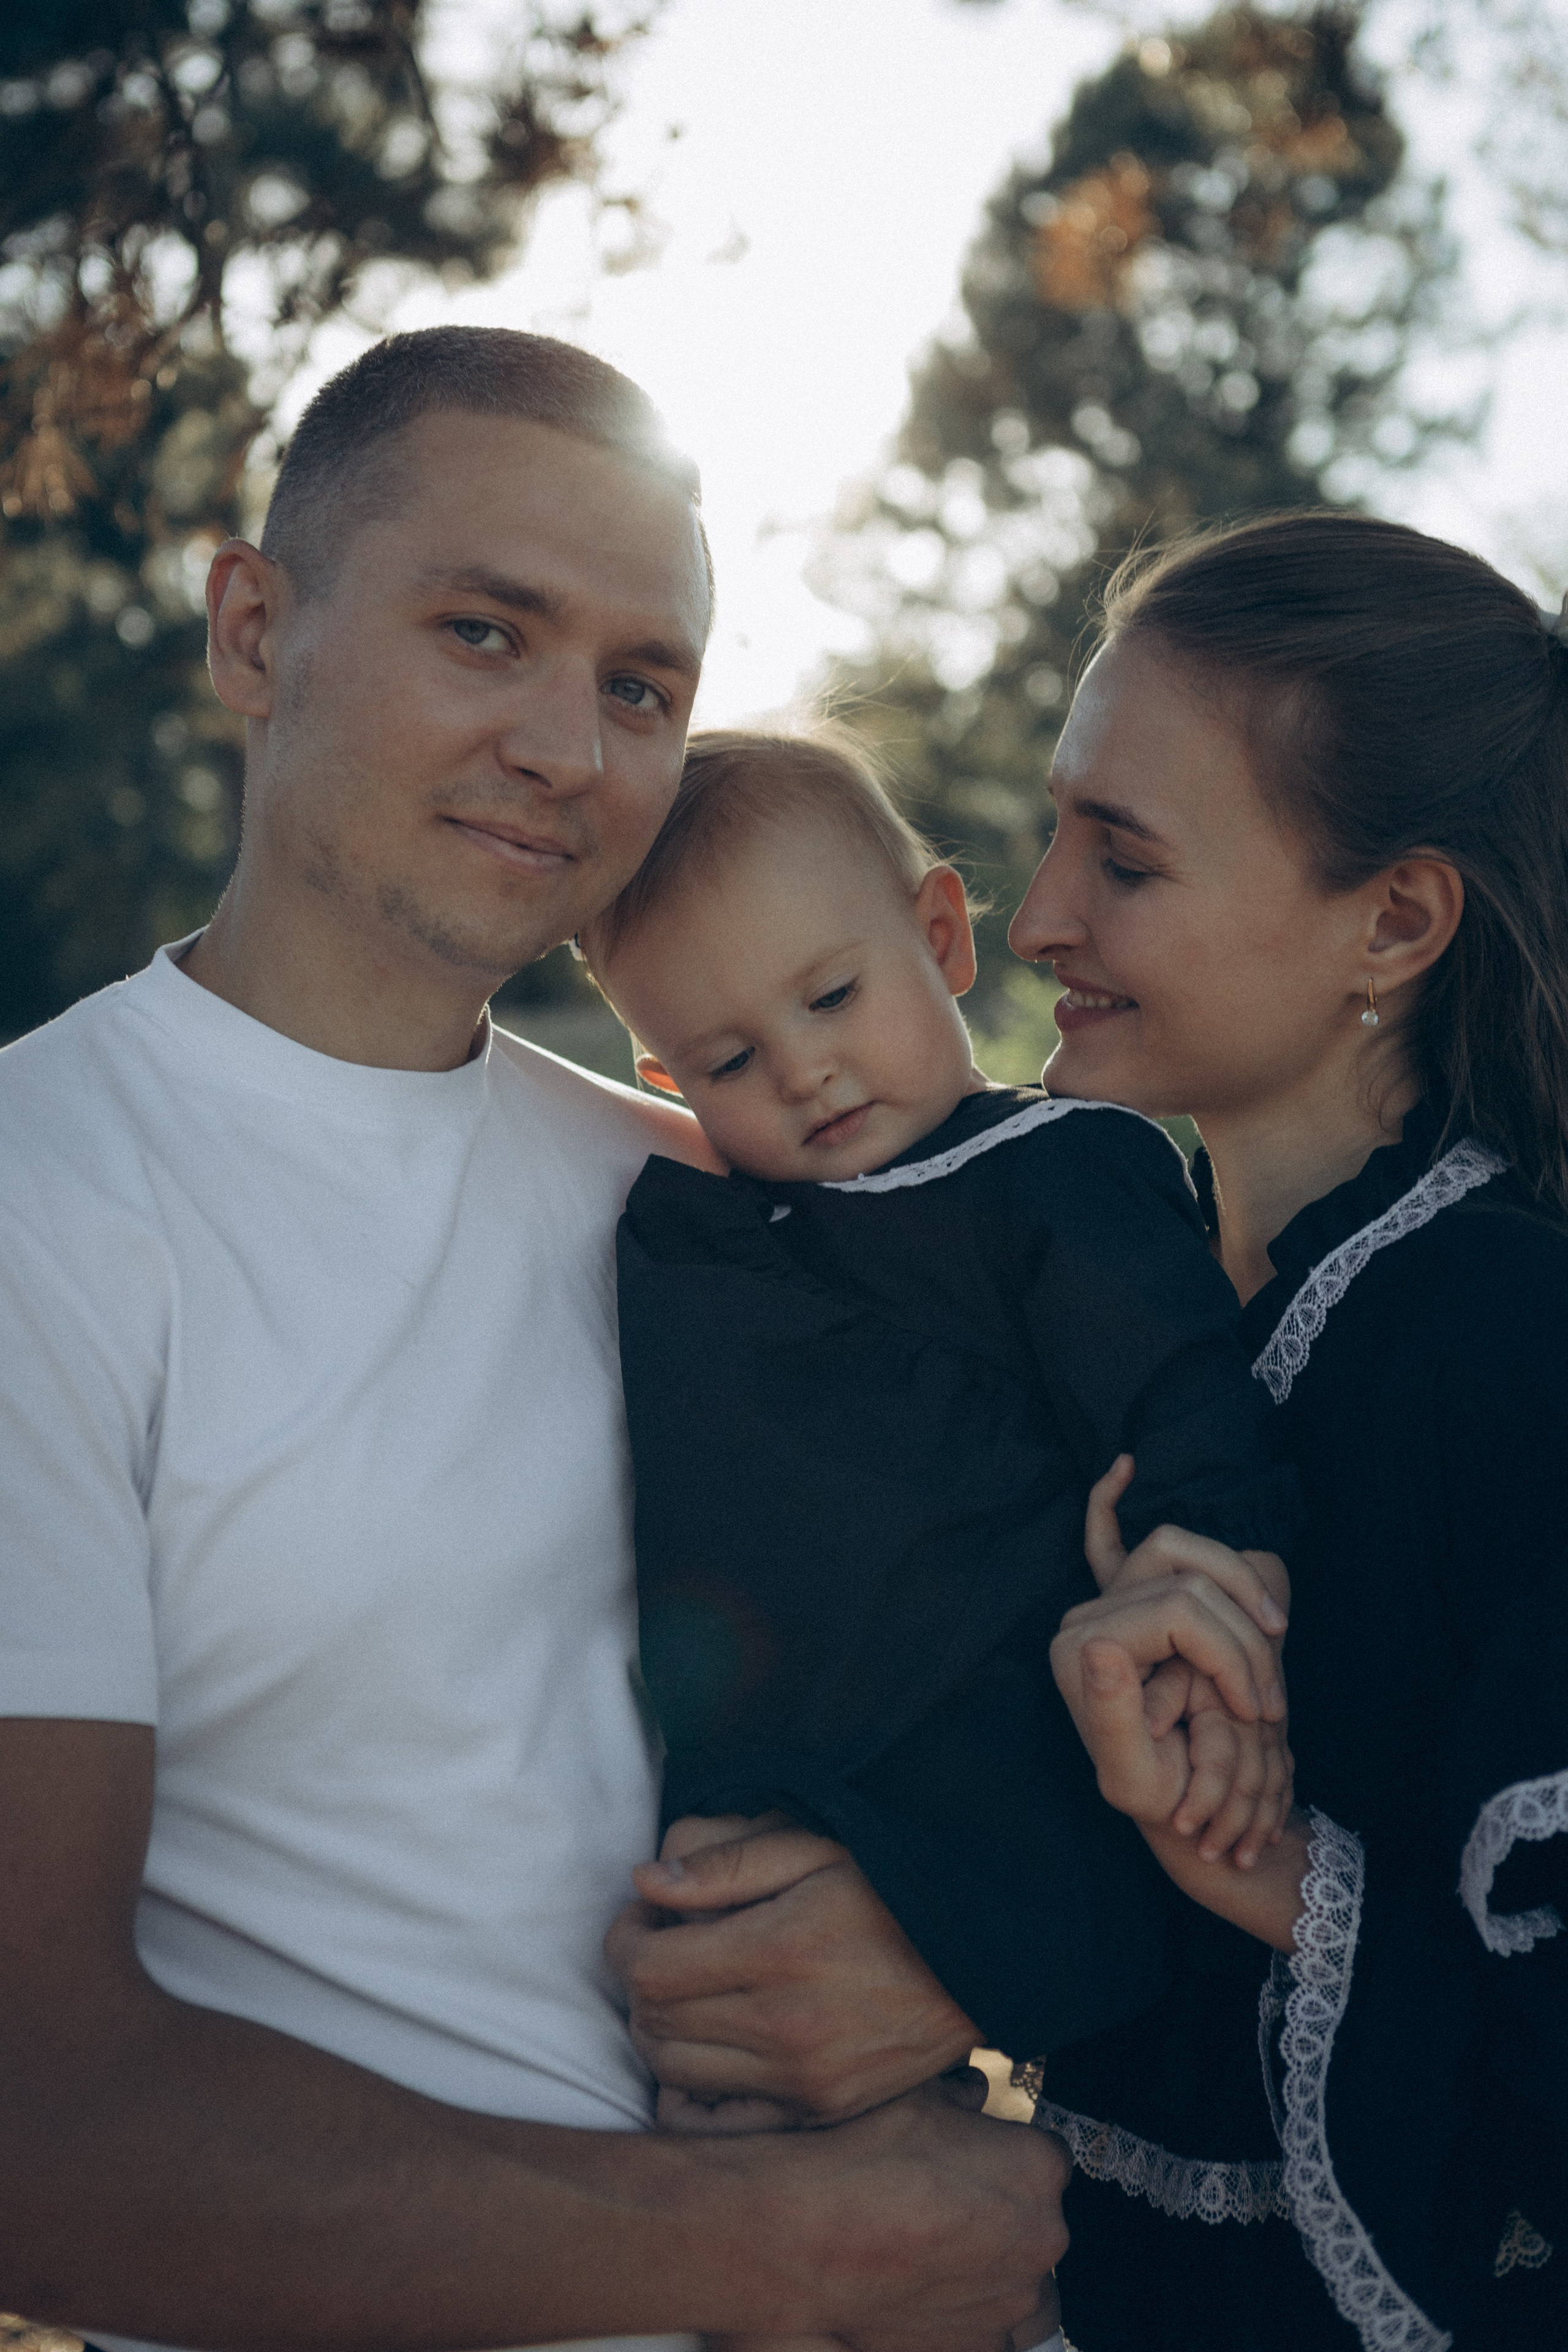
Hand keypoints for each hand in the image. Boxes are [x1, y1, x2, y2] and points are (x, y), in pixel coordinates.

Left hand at [605, 1817, 977, 2123]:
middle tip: (660, 1942)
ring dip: (657, 2028)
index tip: (643, 1914)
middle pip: (652, 2021)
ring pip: (674, 2071)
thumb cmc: (893, 1889)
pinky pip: (718, 2119)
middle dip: (636, 1978)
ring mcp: (801, 2082)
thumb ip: (727, 1865)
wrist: (980, 1959)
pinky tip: (706, 2044)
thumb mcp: (816, 1849)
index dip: (625, 1938)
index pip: (648, 1969)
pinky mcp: (818, 2112)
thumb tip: (644, 1882)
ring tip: (685, 1987)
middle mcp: (784, 2028)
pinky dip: (690, 2089)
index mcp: (779, 1952)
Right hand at [733, 2074, 1068, 2351]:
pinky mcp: (982, 2347)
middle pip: (1038, 2222)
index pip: (1044, 2157)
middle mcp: (1044, 2236)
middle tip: (948, 2205)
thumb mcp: (916, 2098)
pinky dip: (969, 2315)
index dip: (1005, 2156)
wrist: (808, 2235)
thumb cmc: (864, 2155)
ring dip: (996, 2270)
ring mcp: (1016, 2301)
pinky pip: (992, 2330)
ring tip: (940, 2254)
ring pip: (1023, 2284)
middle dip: (1004, 2213)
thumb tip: (973, 2093)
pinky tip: (926, 2291)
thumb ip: (960, 2097)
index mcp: (1039, 2166)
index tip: (970, 2158)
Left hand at [1055, 1456, 1292, 1865]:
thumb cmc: (1154, 1795)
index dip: (1229, 1652)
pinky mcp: (1127, 1601)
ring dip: (1235, 1579)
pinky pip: (1107, 1532)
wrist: (1162, 1802)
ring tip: (1276, 1629)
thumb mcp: (1132, 1777)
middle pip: (1185, 1576)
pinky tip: (1122, 1470)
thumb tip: (1104, 1645)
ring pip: (1177, 1547)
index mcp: (1084, 1650)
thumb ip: (1113, 1715)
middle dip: (1244, 1630)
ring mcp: (1107, 1603)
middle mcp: (1087, 1615)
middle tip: (1272, 1697)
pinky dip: (1109, 1504)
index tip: (1257, 1708)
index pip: (1178, 1611)